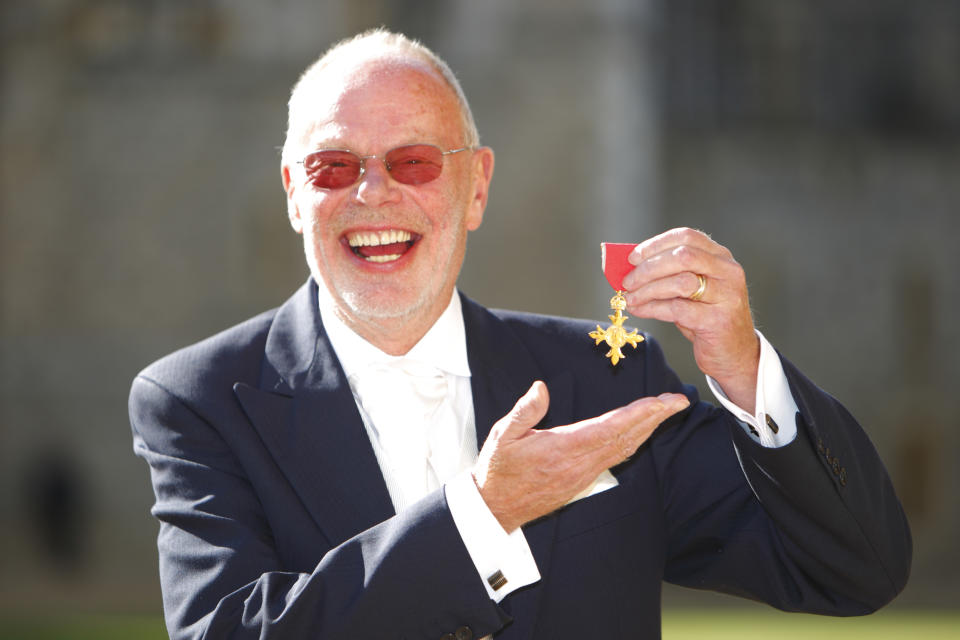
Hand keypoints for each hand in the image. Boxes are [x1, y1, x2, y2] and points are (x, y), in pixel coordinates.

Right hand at [473, 381, 688, 531]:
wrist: (496, 508)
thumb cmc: (498, 470)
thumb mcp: (502, 436)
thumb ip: (524, 411)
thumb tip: (541, 388)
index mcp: (561, 449)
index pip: (609, 428)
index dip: (638, 414)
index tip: (660, 401)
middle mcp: (579, 464)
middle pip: (626, 438)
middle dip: (655, 418)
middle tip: (678, 400)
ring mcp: (584, 474)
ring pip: (625, 449)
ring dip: (649, 428)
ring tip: (667, 411)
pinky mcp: (583, 480)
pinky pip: (616, 458)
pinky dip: (634, 441)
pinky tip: (644, 432)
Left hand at [622, 227, 759, 411]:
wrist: (734, 354)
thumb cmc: (706, 317)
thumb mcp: (692, 290)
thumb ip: (670, 274)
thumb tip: (630, 267)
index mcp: (721, 258)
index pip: (687, 237)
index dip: (656, 244)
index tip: (633, 257)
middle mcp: (728, 272)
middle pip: (682, 256)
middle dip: (648, 268)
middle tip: (627, 281)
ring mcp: (727, 296)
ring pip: (680, 282)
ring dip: (648, 290)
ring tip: (630, 298)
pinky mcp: (718, 320)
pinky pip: (678, 309)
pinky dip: (653, 308)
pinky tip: (639, 310)